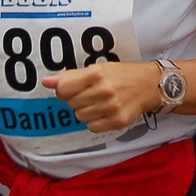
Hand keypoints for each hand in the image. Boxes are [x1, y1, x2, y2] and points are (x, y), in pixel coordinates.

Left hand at [44, 60, 162, 131]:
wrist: (148, 85)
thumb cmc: (120, 75)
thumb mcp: (97, 69)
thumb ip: (70, 76)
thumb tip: (46, 82)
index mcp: (96, 73)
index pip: (63, 89)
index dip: (64, 90)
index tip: (73, 88)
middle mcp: (104, 90)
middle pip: (71, 104)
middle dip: (78, 99)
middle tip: (91, 93)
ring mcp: (111, 107)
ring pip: (80, 117)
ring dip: (86, 111)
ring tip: (99, 102)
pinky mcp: (117, 121)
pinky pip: (92, 127)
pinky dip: (95, 121)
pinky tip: (105, 112)